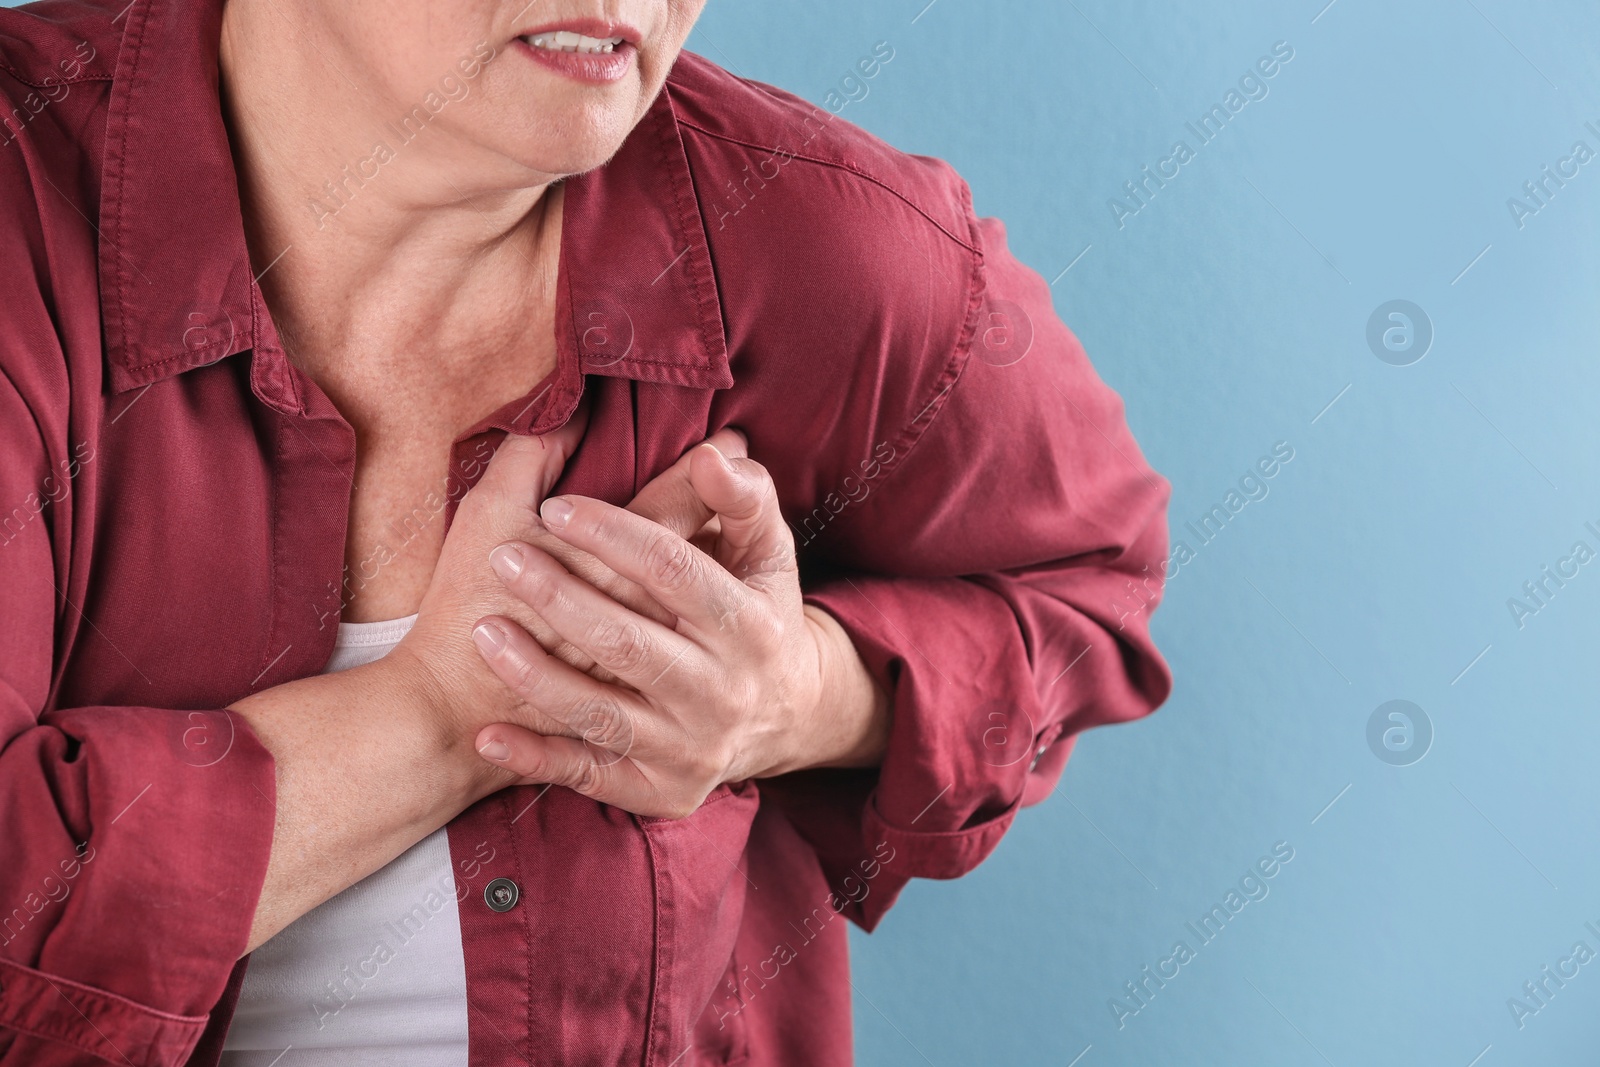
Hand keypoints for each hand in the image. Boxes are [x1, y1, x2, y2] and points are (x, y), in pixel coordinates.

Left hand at [468, 439, 889, 818]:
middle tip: (505, 559)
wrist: (787, 716)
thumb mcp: (768, 552)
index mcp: (751, 626)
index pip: (675, 572)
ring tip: (485, 632)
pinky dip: (536, 757)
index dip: (614, 536)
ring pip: (602, 714)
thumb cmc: (758, 612)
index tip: (558, 507)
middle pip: (630, 644)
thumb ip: (743, 497)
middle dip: (561, 599)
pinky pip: (589, 777)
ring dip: (536, 675)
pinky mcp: (662, 790)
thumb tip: (711, 453)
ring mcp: (691, 747)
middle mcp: (724, 693)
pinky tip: (488, 733)